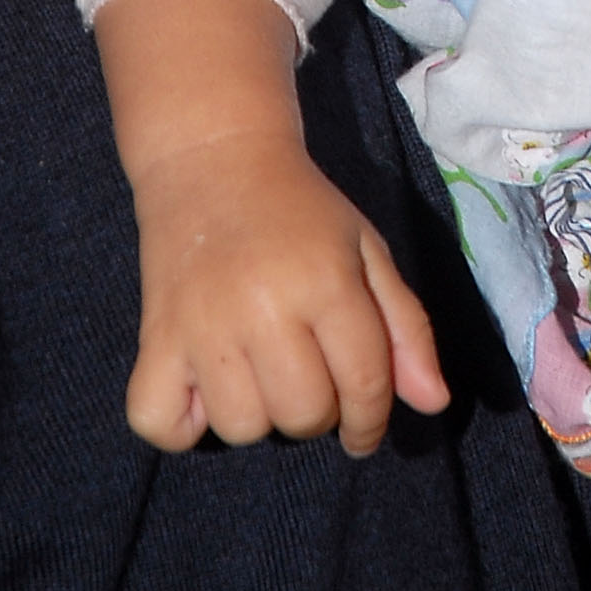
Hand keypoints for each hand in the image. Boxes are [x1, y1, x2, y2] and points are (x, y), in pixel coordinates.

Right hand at [126, 132, 449, 454]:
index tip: (363, 429)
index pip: (364, 386)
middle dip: (317, 411)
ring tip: (257, 370)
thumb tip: (435, 403)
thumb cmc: (302, 213)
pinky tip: (203, 387)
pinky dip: (181, 423)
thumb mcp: (366, 252)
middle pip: (303, 416)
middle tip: (306, 373)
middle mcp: (263, 307)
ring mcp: (202, 325)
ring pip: (241, 427)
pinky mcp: (155, 337)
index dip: (372, 422)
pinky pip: (160, 423)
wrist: (214, 161)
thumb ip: (407, 328)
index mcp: (325, 282)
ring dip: (257, 414)